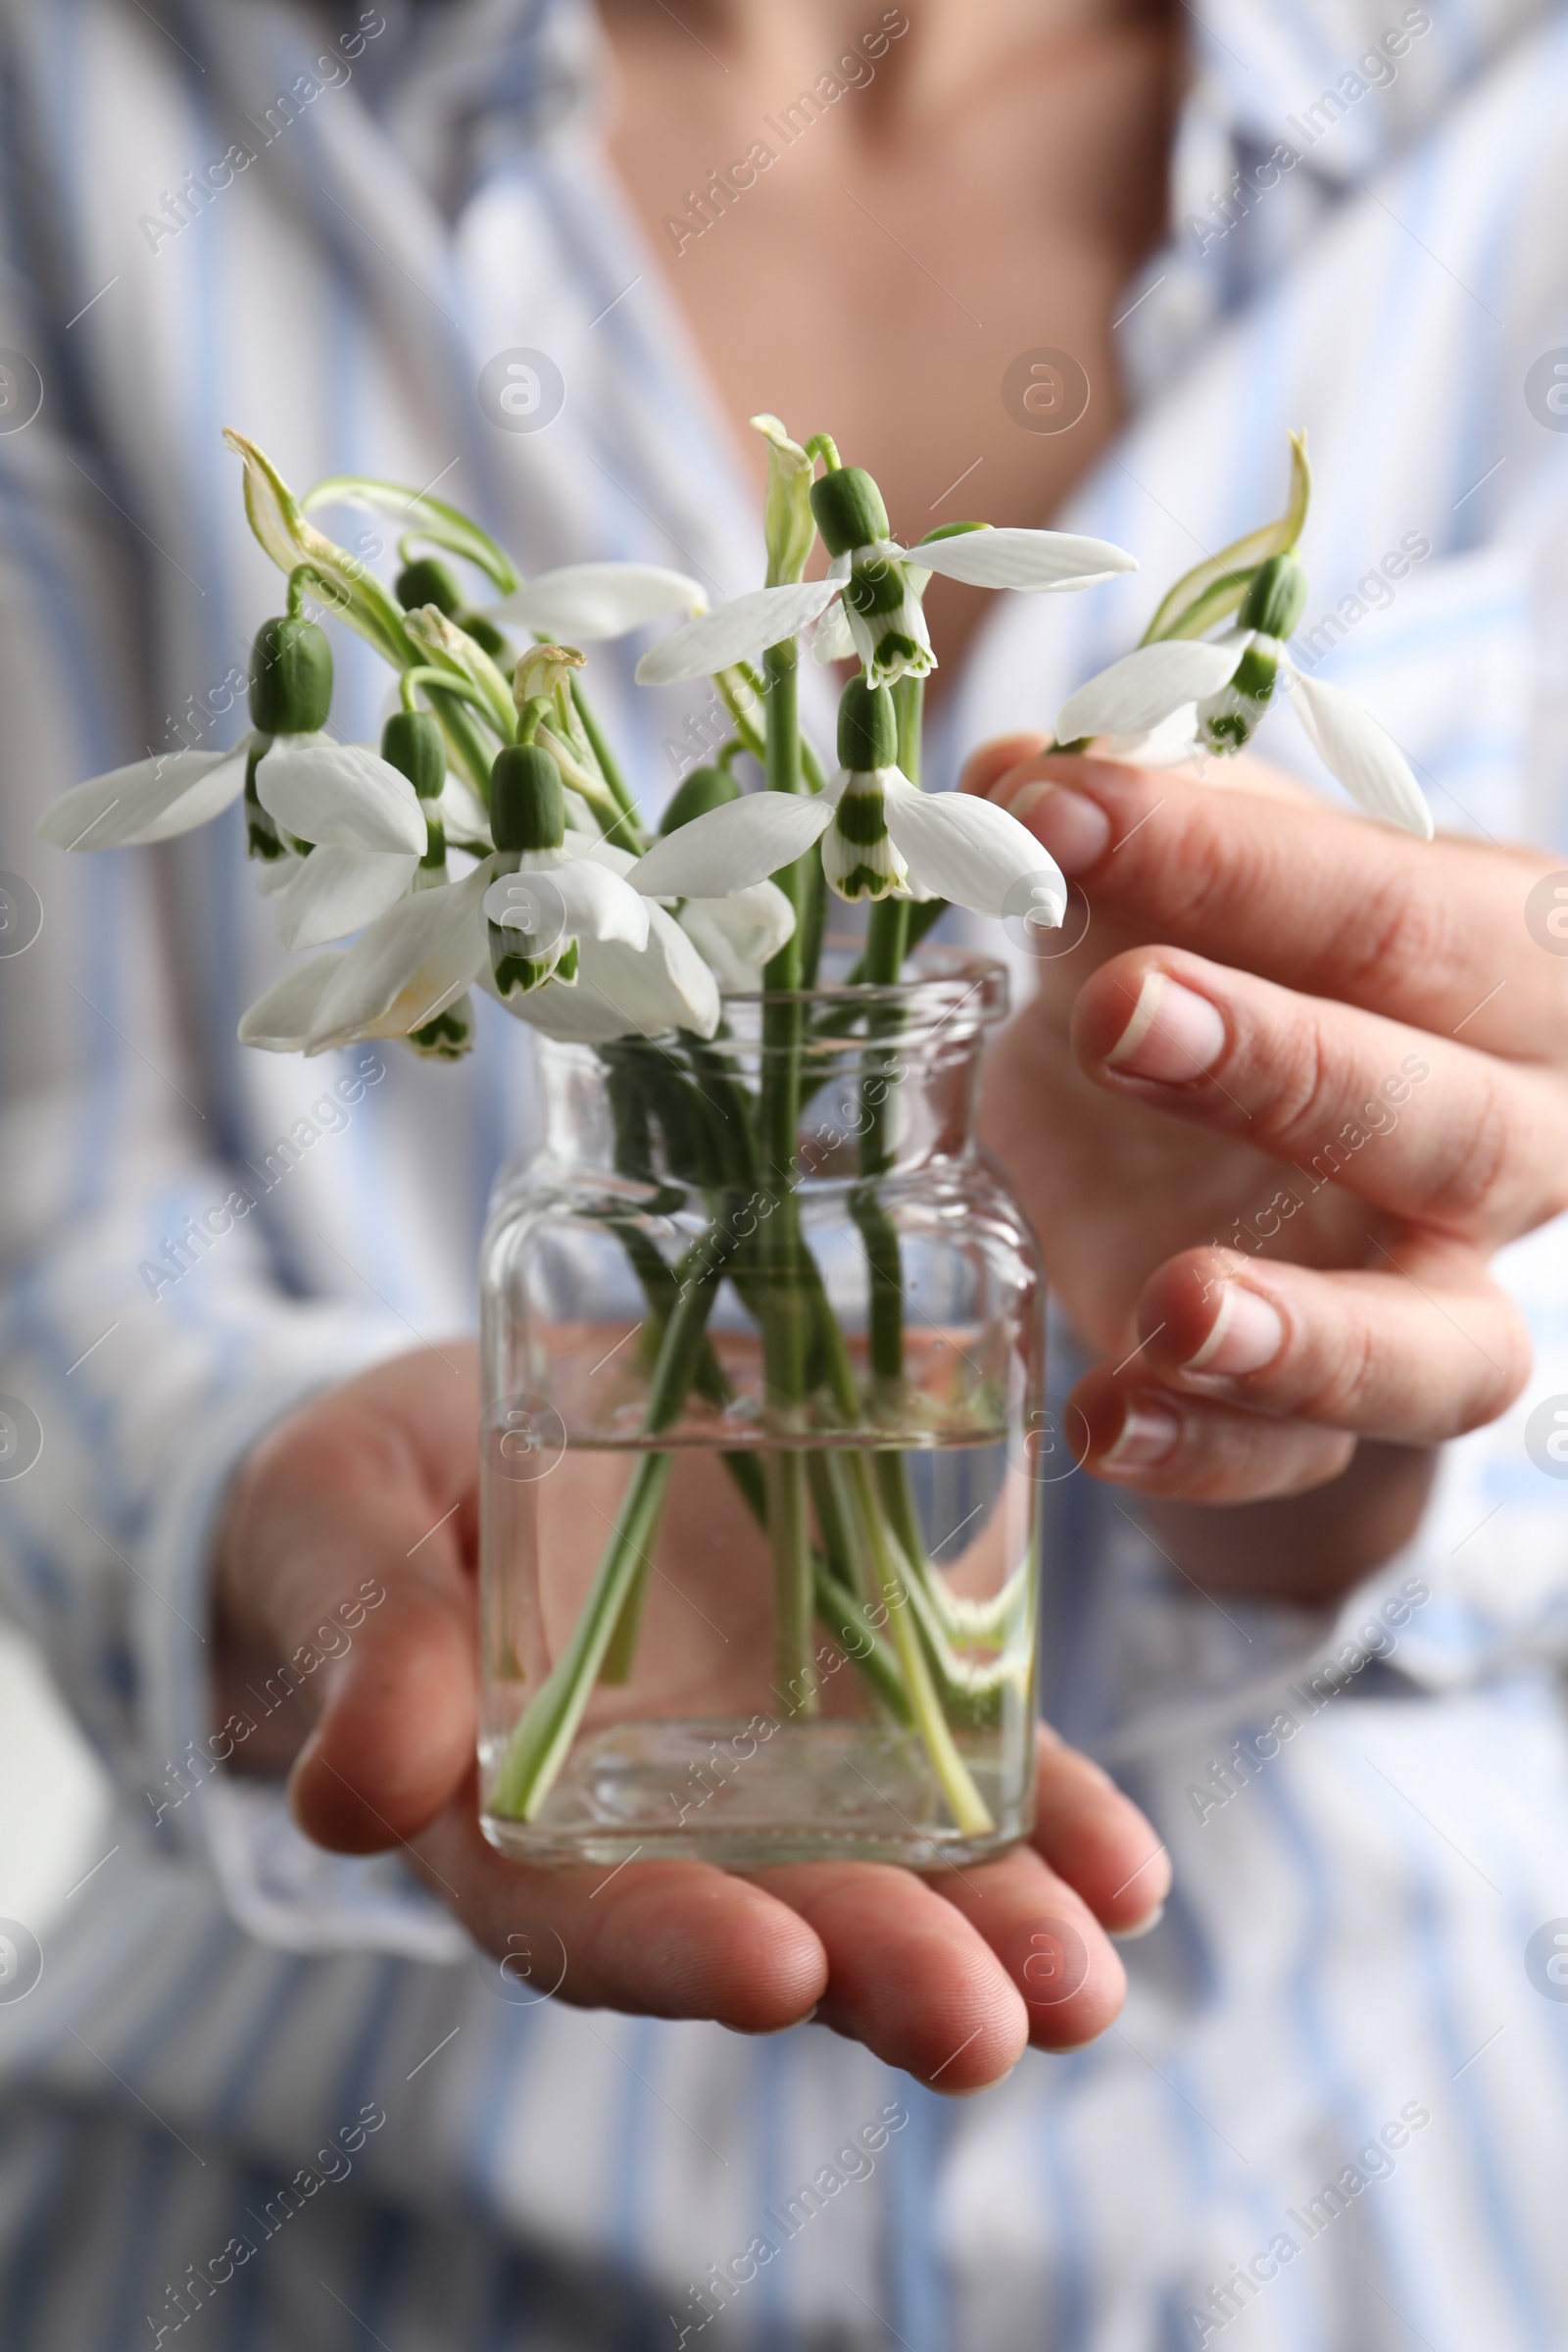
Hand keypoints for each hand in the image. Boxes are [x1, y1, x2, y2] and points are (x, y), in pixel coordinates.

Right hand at [214, 1347, 1169, 2091]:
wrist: (446, 1443)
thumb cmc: (358, 1508)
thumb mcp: (338, 1548)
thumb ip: (366, 1655)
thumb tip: (355, 1796)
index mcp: (508, 1825)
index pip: (586, 1916)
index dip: (679, 1949)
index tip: (778, 1969)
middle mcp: (652, 1820)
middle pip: (769, 1916)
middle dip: (883, 1970)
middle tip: (990, 2024)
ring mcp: (759, 1757)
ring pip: (883, 1862)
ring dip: (992, 1924)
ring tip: (1087, 1977)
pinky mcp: (840, 1678)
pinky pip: (946, 1755)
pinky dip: (1037, 1810)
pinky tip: (1122, 1868)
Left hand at [964, 740, 1558, 1588]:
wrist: (1203, 1155)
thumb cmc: (1214, 969)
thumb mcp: (1161, 888)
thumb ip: (1110, 836)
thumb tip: (1010, 776)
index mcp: (1505, 972)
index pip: (1408, 914)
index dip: (1238, 862)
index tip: (1059, 809)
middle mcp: (1514, 1143)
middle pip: (1460, 1127)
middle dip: (1290, 1070)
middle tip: (1119, 1013)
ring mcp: (1433, 1296)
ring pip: (1447, 1350)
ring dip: (1311, 1334)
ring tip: (1175, 1306)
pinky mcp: (1332, 1420)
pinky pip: (1301, 1465)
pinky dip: (1206, 1451)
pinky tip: (1104, 1417)